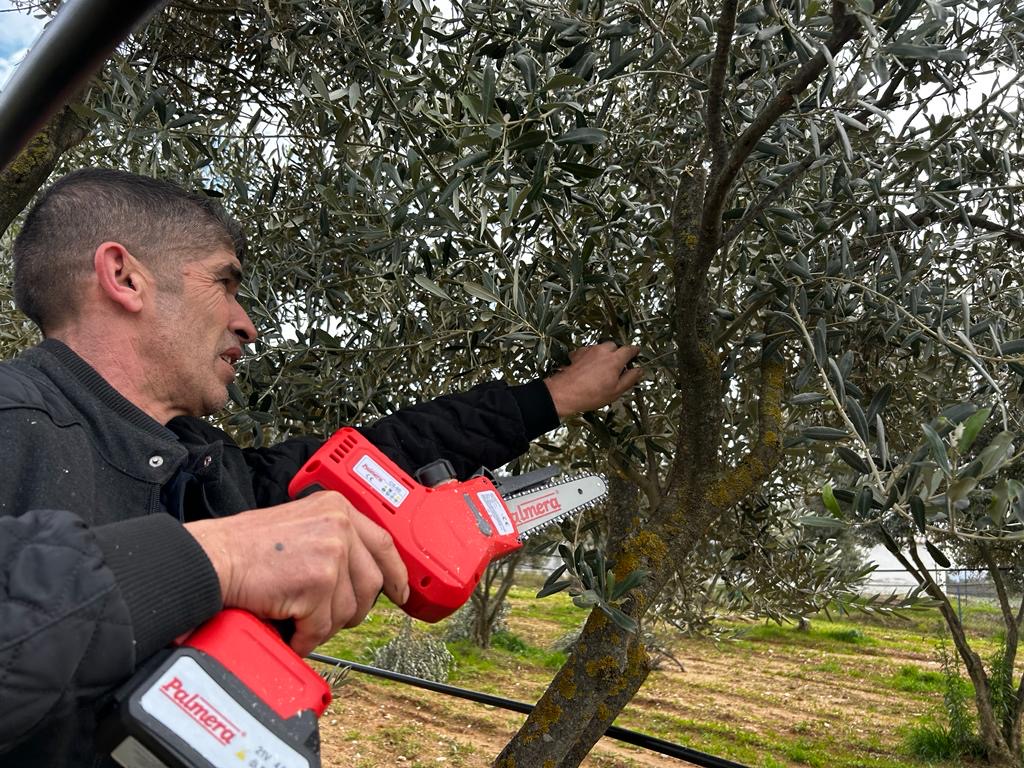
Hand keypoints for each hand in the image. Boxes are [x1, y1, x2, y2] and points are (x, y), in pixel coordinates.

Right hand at [185, 491, 408, 655]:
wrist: (211, 558)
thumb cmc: (244, 548)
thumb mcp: (300, 525)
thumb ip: (333, 540)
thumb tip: (359, 575)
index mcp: (337, 508)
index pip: (384, 543)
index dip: (396, 573)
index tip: (401, 592)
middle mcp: (339, 525)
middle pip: (371, 583)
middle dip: (351, 610)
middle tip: (325, 618)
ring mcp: (331, 552)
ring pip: (348, 610)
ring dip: (321, 625)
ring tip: (297, 619)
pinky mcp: (317, 582)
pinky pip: (322, 626)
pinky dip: (303, 638)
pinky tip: (287, 629)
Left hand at [544, 342, 643, 417]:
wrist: (565, 393)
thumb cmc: (591, 394)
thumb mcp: (616, 391)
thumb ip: (630, 378)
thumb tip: (639, 370)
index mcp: (615, 359)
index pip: (629, 350)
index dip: (634, 351)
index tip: (636, 353)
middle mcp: (602, 351)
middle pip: (614, 347)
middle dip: (617, 354)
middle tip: (617, 367)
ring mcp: (589, 350)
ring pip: (601, 348)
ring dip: (604, 355)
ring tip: (602, 369)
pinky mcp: (577, 353)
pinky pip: (588, 351)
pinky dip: (591, 357)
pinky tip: (589, 368)